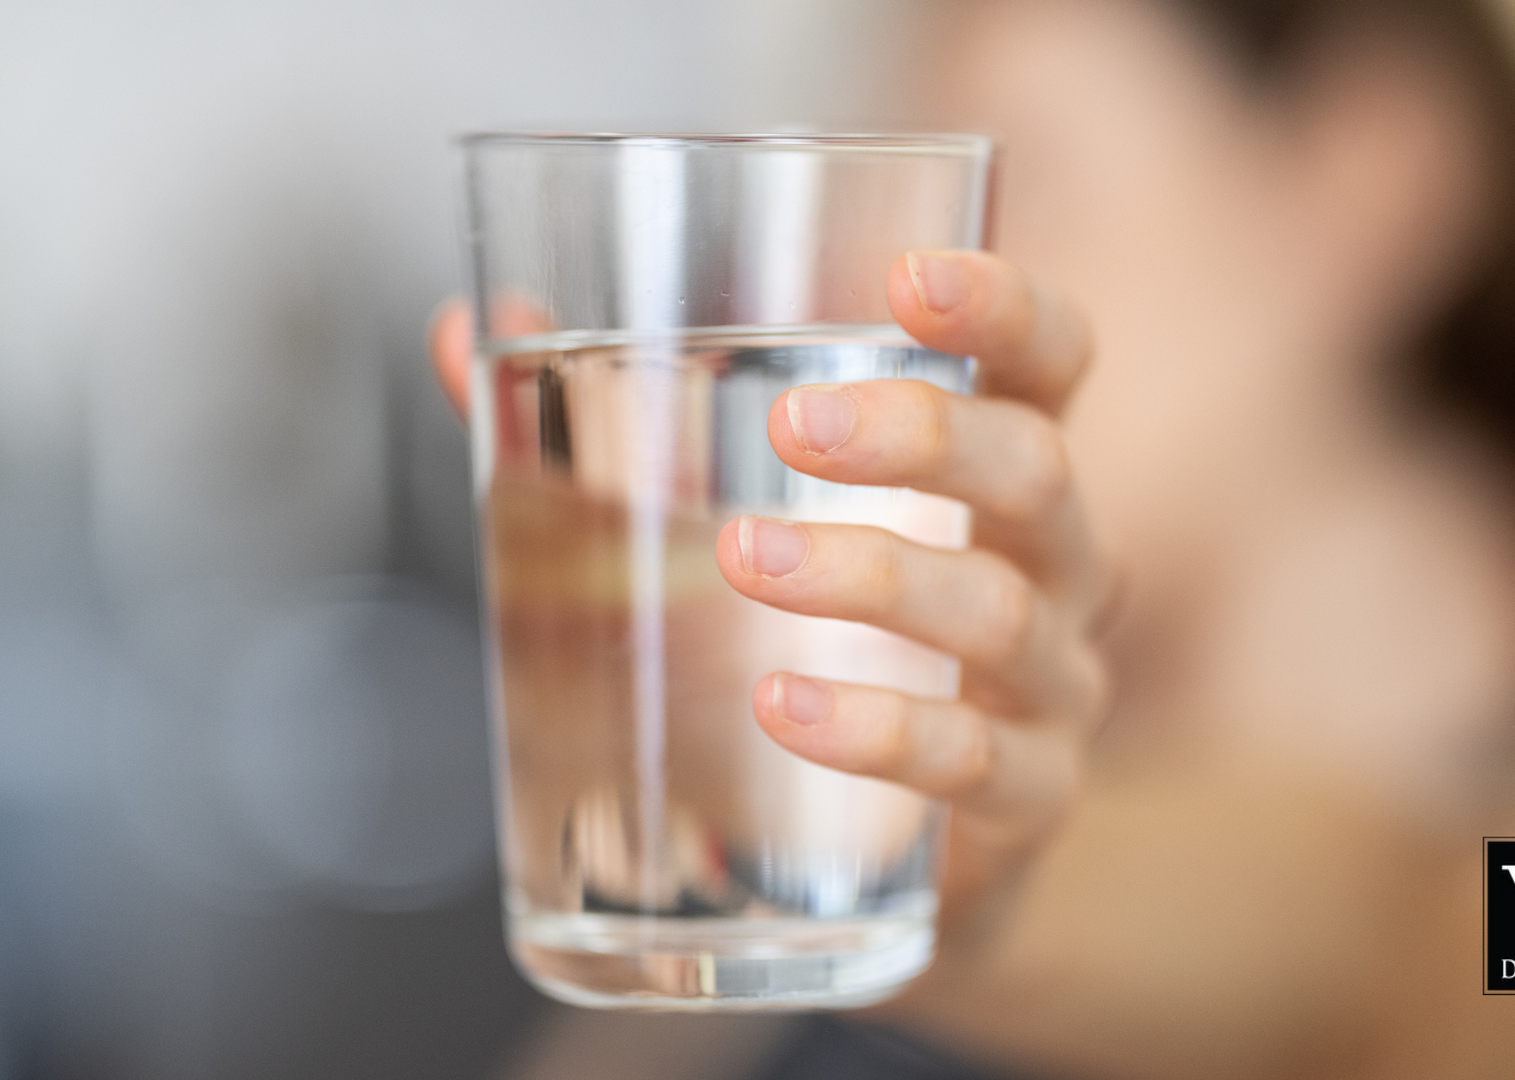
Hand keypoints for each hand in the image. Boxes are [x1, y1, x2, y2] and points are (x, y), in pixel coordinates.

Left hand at [428, 251, 1111, 962]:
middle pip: (1034, 469)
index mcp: (991, 470)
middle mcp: (1050, 564)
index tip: (906, 278)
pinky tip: (785, 705)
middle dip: (919, 435)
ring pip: (996, 610)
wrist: (870, 858)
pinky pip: (975, 759)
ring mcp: (1050, 685)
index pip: (1050, 360)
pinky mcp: (1025, 799)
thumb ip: (603, 425)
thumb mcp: (720, 519)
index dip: (1003, 306)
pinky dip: (878, 728)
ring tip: (746, 559)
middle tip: (792, 427)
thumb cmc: (810, 645)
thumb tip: (464, 332)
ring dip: (869, 576)